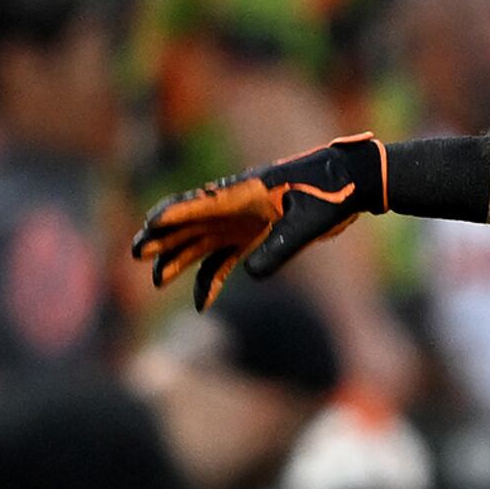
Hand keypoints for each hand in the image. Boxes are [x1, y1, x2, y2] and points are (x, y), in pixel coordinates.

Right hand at [132, 134, 387, 307]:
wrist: (352, 185)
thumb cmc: (330, 194)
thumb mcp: (307, 221)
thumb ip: (280, 246)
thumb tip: (250, 275)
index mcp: (243, 193)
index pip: (198, 204)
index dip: (171, 215)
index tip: (148, 229)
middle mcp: (236, 207)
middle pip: (190, 224)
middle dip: (162, 239)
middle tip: (136, 254)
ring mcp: (243, 222)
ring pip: (201, 243)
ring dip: (179, 260)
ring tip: (156, 280)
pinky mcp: (256, 237)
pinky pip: (224, 260)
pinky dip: (210, 280)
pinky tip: (201, 303)